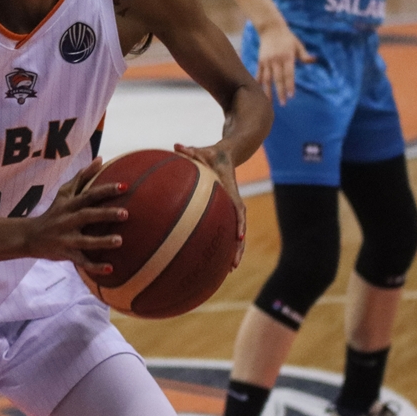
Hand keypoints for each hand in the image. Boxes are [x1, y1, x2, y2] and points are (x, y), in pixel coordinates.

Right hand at [23, 158, 128, 275]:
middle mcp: (67, 220)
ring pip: (85, 240)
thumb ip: (82, 177)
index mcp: (69, 204)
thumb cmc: (54, 212)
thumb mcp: (64, 193)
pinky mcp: (65, 254)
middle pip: (87, 215)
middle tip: (126, 213)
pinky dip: (94, 266)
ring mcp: (66, 238)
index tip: (124, 187)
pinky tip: (110, 268)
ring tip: (120, 241)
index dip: (105, 190)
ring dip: (102, 241)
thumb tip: (100, 159)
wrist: (30, 236)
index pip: (89, 195)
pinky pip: (81, 261)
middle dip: (105, 214)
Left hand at [174, 143, 246, 268]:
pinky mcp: (224, 209)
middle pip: (239, 228)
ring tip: (228, 269)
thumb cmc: (211, 154)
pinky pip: (224, 228)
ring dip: (234, 251)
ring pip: (235, 233)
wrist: (226, 154)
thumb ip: (191, 150)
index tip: (239, 237)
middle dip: (238, 247)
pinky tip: (213, 256)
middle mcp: (233, 202)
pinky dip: (222, 241)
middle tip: (233, 265)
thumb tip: (177, 145)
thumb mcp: (203, 151)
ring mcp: (230, 207)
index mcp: (230, 191)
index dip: (239, 223)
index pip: (238, 209)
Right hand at [255, 19, 313, 105]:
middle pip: (278, 79)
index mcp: (287, 57)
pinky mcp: (260, 61)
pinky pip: (259, 73)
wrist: (271, 28)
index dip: (289, 85)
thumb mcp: (298, 45)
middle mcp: (276, 60)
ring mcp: (267, 61)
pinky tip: (258, 91)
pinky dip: (259, 83)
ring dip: (268, 91)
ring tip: (268, 102)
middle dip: (280, 92)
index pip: (289, 74)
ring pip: (267, 79)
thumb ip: (304, 55)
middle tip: (282, 104)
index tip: (290, 96)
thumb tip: (314, 60)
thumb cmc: (287, 37)